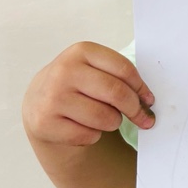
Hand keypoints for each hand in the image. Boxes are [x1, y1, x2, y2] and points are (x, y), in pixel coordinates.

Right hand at [22, 41, 154, 148]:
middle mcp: (64, 71)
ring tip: (105, 118)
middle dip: (135, 109)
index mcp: (81, 51)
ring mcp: (52, 97)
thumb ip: (120, 78)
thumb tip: (147, 102)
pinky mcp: (45, 123)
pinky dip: (93, 136)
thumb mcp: (94, 69)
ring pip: (104, 118)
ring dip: (113, 122)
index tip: (149, 100)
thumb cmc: (77, 85)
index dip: (141, 88)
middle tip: (143, 118)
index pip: (124, 69)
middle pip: (116, 93)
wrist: (39, 102)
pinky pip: (88, 136)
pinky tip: (83, 127)